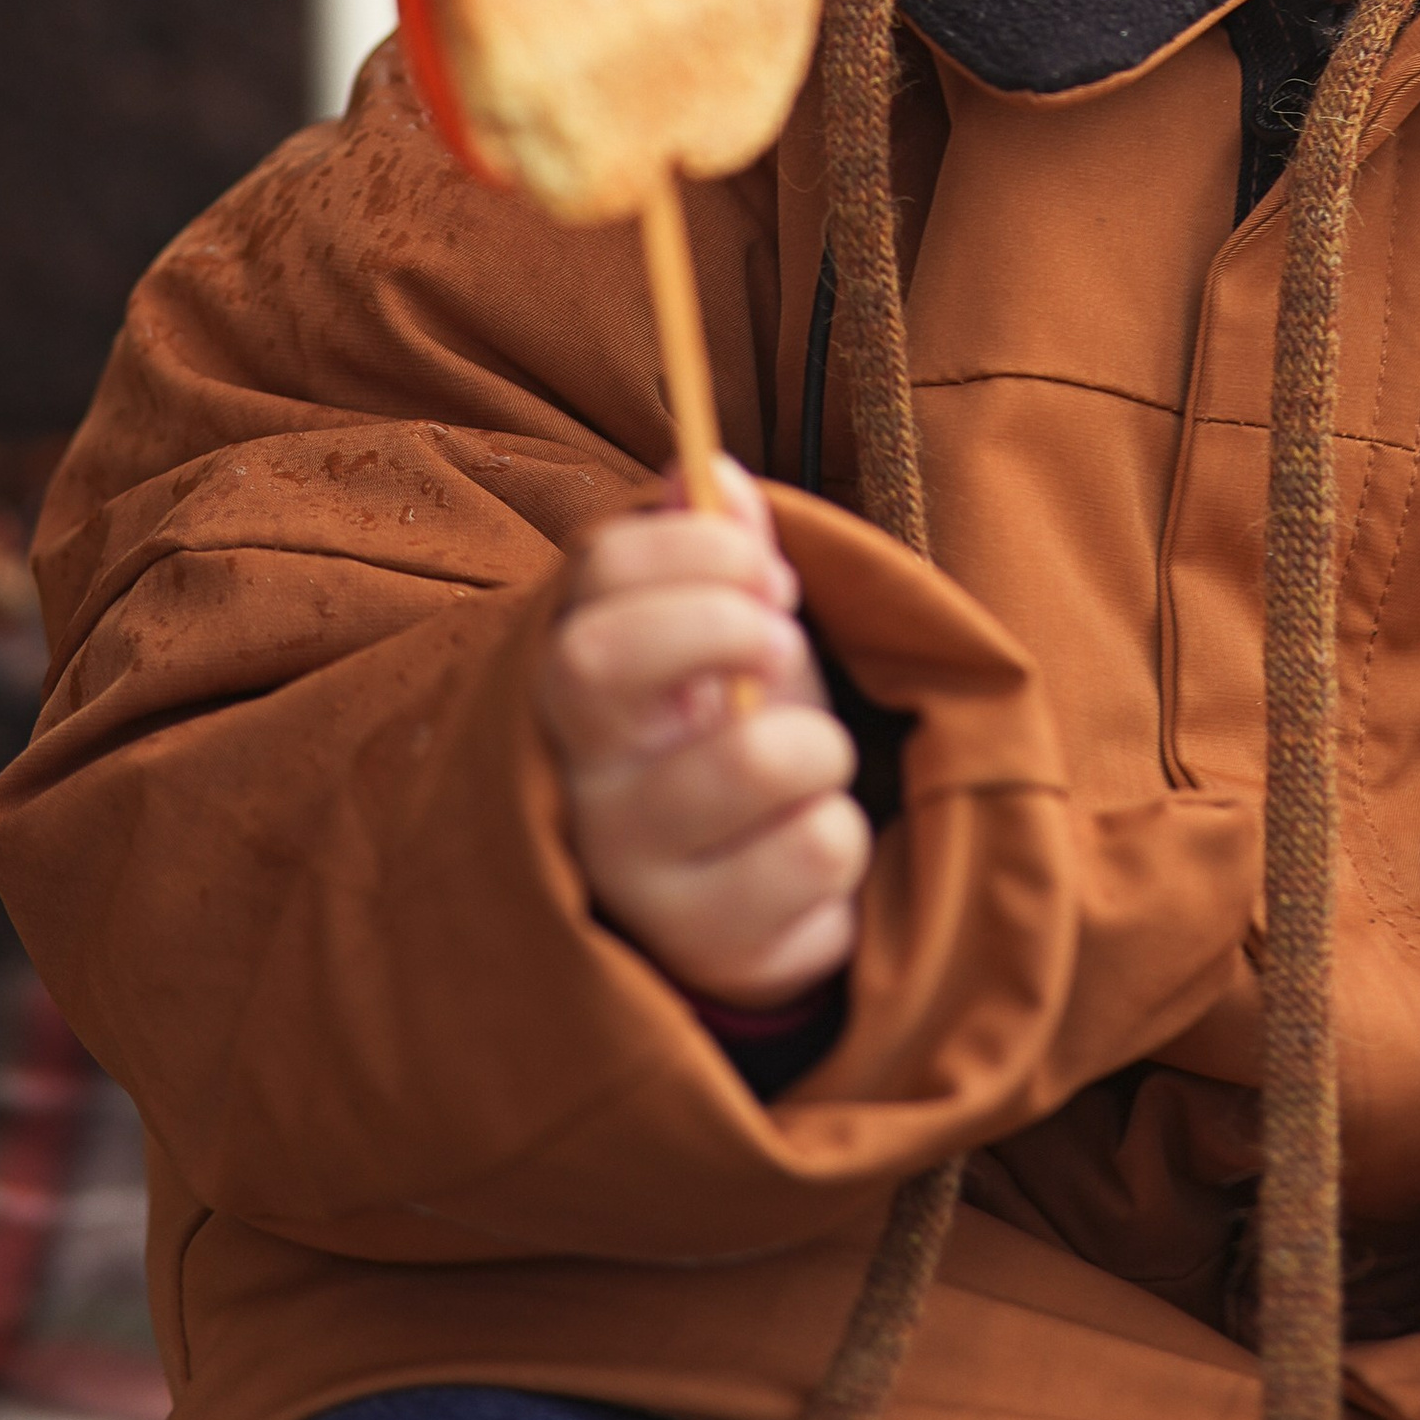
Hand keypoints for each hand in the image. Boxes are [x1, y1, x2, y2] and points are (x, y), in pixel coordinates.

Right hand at [539, 457, 868, 1011]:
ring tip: (806, 769)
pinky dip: (843, 838)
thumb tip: (705, 467)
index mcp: (576, 691)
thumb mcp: (723, 637)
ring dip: (821, 745)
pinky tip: (803, 853)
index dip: (696, 548)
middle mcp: (582, 784)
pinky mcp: (710, 952)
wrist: (745, 907)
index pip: (593, 579)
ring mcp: (637, 877)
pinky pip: (820, 853)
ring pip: (758, 756)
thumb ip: (714, 549)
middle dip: (731, 625)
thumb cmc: (730, 738)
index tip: (769, 568)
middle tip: (784, 645)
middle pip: (614, 663)